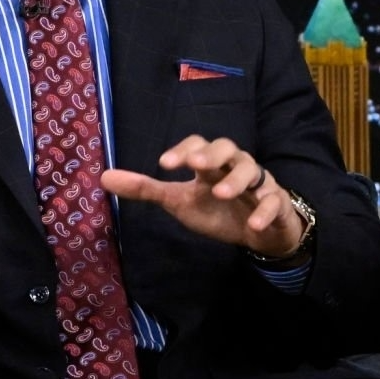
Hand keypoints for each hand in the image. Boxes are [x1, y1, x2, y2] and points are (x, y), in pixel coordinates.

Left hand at [102, 135, 307, 258]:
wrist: (258, 232)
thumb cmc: (217, 209)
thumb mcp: (180, 201)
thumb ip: (146, 189)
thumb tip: (103, 178)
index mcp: (211, 165)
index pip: (199, 146)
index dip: (183, 151)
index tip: (164, 164)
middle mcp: (235, 167)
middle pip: (228, 148)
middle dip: (213, 154)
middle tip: (197, 164)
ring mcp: (258, 184)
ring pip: (253, 171)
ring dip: (237, 180)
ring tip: (221, 193)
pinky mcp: (276, 204)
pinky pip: (273, 201)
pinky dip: (265, 210)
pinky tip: (254, 223)